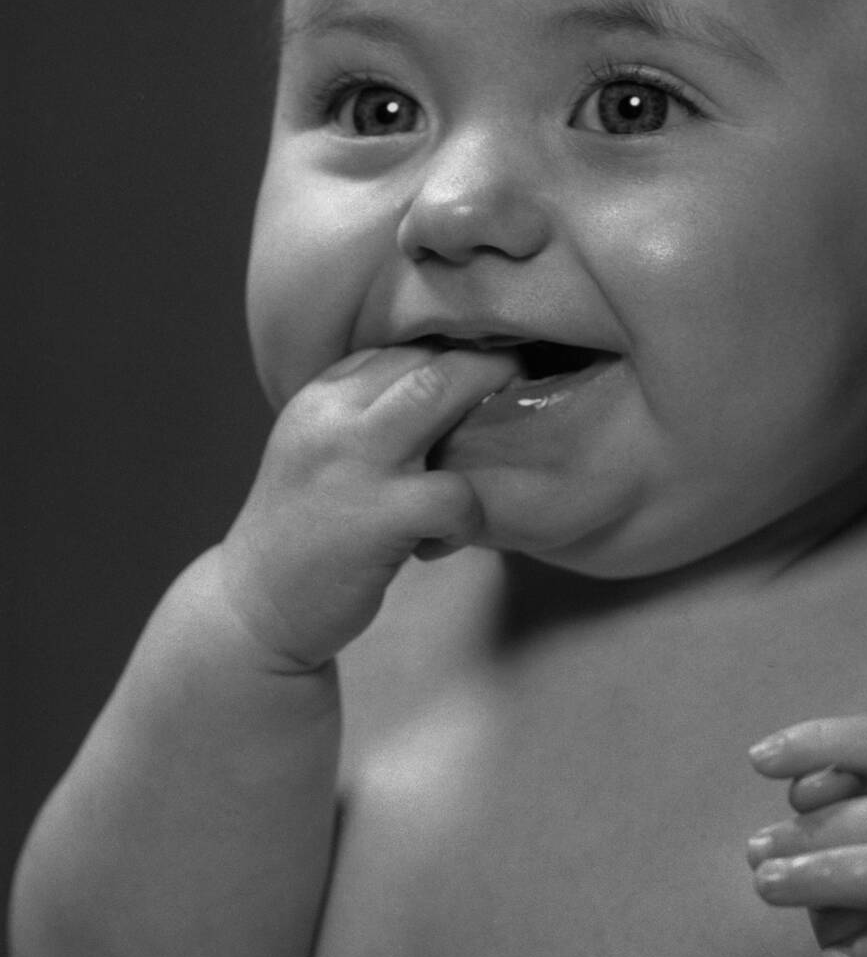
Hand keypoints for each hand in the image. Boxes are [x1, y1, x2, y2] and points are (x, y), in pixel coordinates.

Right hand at [217, 345, 518, 671]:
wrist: (254, 607)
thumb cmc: (308, 527)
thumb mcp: (323, 447)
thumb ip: (372, 410)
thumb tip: (461, 378)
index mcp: (323, 394)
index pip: (405, 348)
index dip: (458, 356)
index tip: (491, 378)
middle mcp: (333, 415)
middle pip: (431, 358)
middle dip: (489, 365)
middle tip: (521, 395)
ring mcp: (354, 462)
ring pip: (442, 394)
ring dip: (487, 416)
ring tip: (491, 459)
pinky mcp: (376, 516)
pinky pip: (456, 492)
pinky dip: (469, 514)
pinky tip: (446, 537)